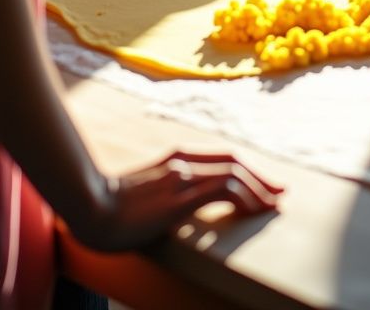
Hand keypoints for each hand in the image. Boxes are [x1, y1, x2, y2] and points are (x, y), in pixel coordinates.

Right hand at [74, 152, 281, 251]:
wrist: (89, 207)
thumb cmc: (111, 207)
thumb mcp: (145, 194)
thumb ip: (165, 191)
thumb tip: (179, 205)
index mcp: (175, 160)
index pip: (221, 158)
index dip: (248, 170)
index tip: (265, 186)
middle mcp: (182, 162)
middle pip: (234, 161)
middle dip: (261, 177)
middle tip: (280, 194)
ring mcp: (181, 176)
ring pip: (233, 173)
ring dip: (258, 189)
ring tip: (272, 206)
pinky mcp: (179, 195)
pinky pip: (222, 189)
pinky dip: (243, 197)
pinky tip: (252, 211)